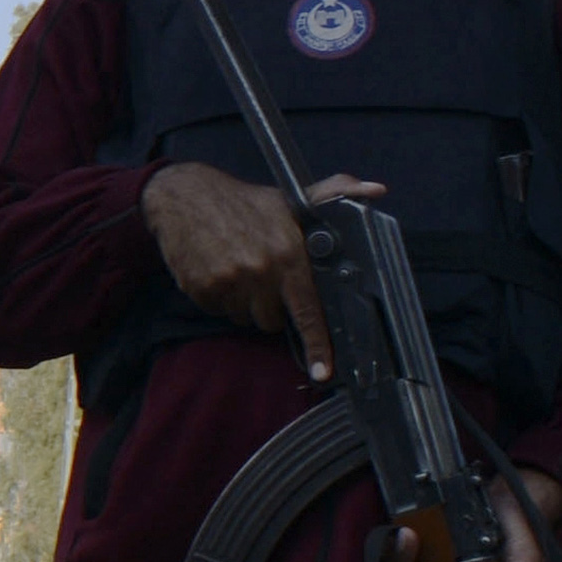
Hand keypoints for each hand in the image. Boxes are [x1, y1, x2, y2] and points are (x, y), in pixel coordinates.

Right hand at [139, 161, 387, 381]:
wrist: (186, 197)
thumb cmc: (244, 201)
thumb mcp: (291, 199)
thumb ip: (335, 195)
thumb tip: (376, 190)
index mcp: (289, 254)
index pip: (309, 310)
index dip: (317, 345)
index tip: (323, 372)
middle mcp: (260, 271)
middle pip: (273, 320)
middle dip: (271, 306)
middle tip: (264, 278)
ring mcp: (228, 282)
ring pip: (245, 318)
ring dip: (245, 303)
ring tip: (239, 269)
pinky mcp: (202, 289)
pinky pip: (219, 311)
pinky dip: (220, 298)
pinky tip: (219, 270)